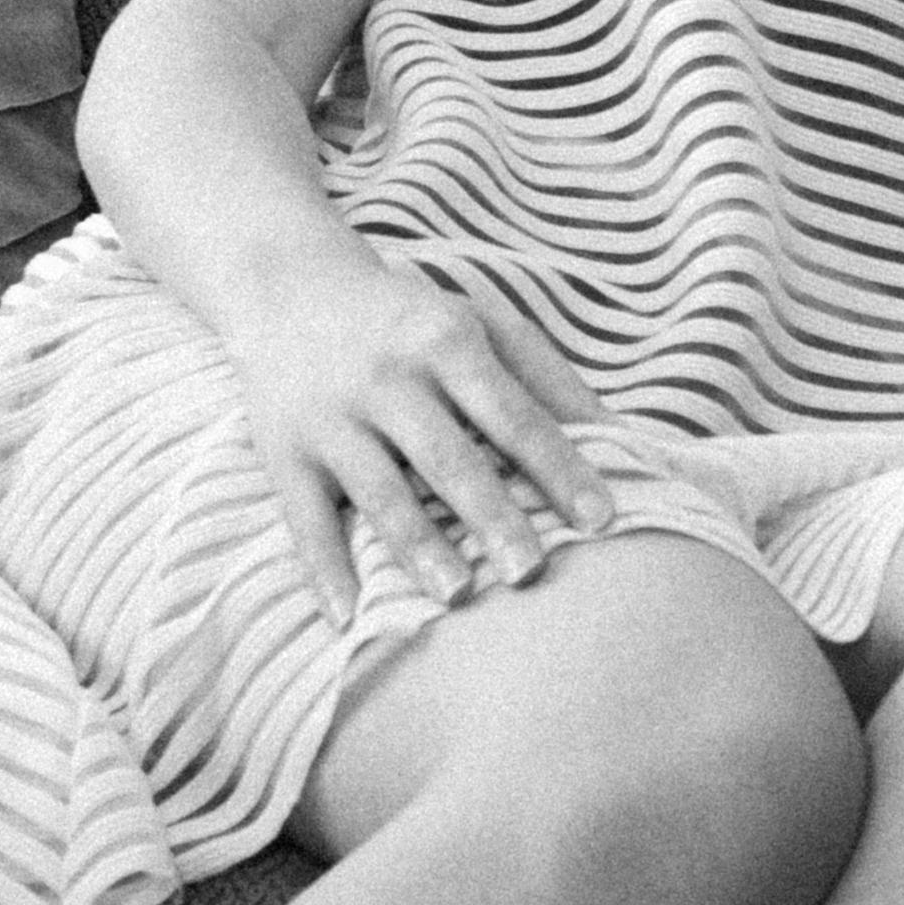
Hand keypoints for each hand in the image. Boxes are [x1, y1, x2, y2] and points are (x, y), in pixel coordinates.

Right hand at [236, 255, 616, 624]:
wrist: (289, 288)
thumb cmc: (410, 320)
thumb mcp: (481, 323)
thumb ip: (547, 379)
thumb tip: (621, 438)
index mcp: (446, 342)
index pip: (513, 416)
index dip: (558, 468)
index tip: (600, 521)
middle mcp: (388, 379)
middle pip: (448, 457)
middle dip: (490, 516)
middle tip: (531, 572)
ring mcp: (331, 418)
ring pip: (380, 491)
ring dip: (418, 547)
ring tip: (457, 596)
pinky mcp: (283, 453)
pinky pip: (305, 519)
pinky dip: (325, 570)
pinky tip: (348, 616)